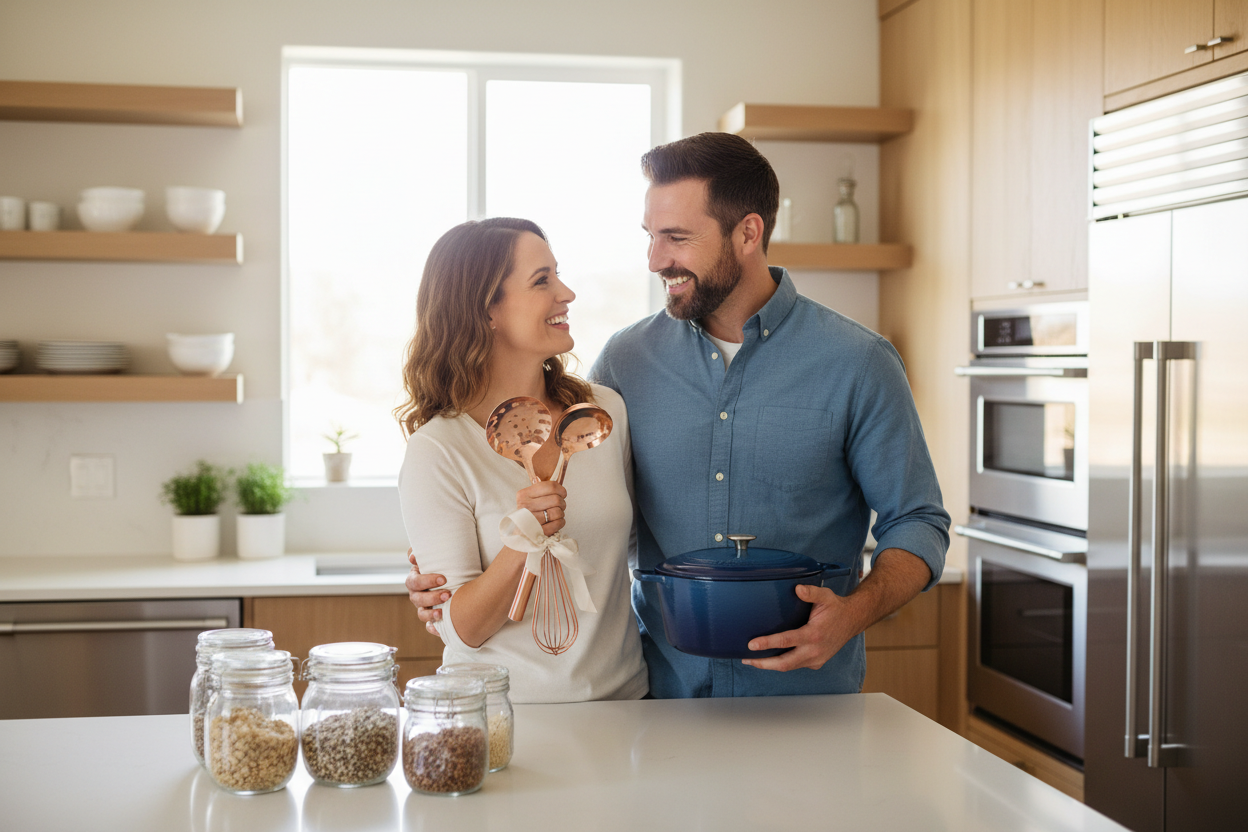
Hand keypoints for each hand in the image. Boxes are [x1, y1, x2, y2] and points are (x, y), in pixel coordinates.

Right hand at [406, 548, 448, 635]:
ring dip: (431, 614)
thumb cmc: (446, 565)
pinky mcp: (433, 619)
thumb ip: (422, 551)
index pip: (414, 582)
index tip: (444, 579)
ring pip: (421, 614)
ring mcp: (424, 607)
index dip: (427, 581)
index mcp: (415, 579)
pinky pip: (429, 627)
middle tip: (448, 594)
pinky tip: (440, 629)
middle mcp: (417, 595)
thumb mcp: (435, 556)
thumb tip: (412, 556)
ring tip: (443, 612)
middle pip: (417, 599)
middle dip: (432, 598)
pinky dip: (433, 629)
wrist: (461, 578)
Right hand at [516, 479, 567, 536]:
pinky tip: (556, 522)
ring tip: (556, 515)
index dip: (561, 490)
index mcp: (524, 495)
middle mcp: (525, 506)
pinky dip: (561, 522)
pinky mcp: (539, 532)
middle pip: (556, 499)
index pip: (550, 487)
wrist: (520, 536)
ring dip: (561, 514)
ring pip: (558, 512)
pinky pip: (558, 523)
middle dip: (562, 503)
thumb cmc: (528, 515)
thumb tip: (557, 483)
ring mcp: (531, 520)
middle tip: (559, 506)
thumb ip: (541, 490)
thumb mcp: (529, 500)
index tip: (562, 494)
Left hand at [740, 584, 863, 671]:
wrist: (851, 621)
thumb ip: (811, 592)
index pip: (786, 641)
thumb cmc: (836, 608)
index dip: (767, 643)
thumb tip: (797, 589)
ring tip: (753, 660)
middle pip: (784, 663)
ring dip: (770, 665)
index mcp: (814, 635)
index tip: (752, 644)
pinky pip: (795, 665)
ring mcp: (815, 659)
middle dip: (763, 663)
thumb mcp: (825, 596)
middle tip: (747, 659)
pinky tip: (770, 658)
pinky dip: (782, 663)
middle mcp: (814, 651)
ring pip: (789, 667)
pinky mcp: (815, 663)